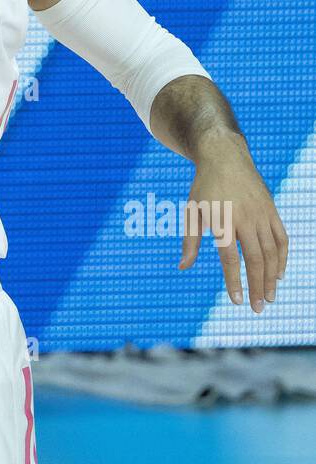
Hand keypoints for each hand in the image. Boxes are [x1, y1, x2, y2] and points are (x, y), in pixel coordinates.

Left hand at [178, 133, 288, 311]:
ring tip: (269, 297)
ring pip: (271, 252)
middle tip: (258, 308)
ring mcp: (261, 214)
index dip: (235, 281)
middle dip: (258, 286)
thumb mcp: (191, 211)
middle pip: (255, 259)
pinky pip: (281, 238)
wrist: (224, 156)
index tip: (237, 301)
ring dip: (271, 277)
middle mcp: (245, 218)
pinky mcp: (272, 210)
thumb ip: (190, 241)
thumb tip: (182, 267)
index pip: (231, 258)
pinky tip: (278, 274)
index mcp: (222, 220)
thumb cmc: (204, 187)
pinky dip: (282, 258)